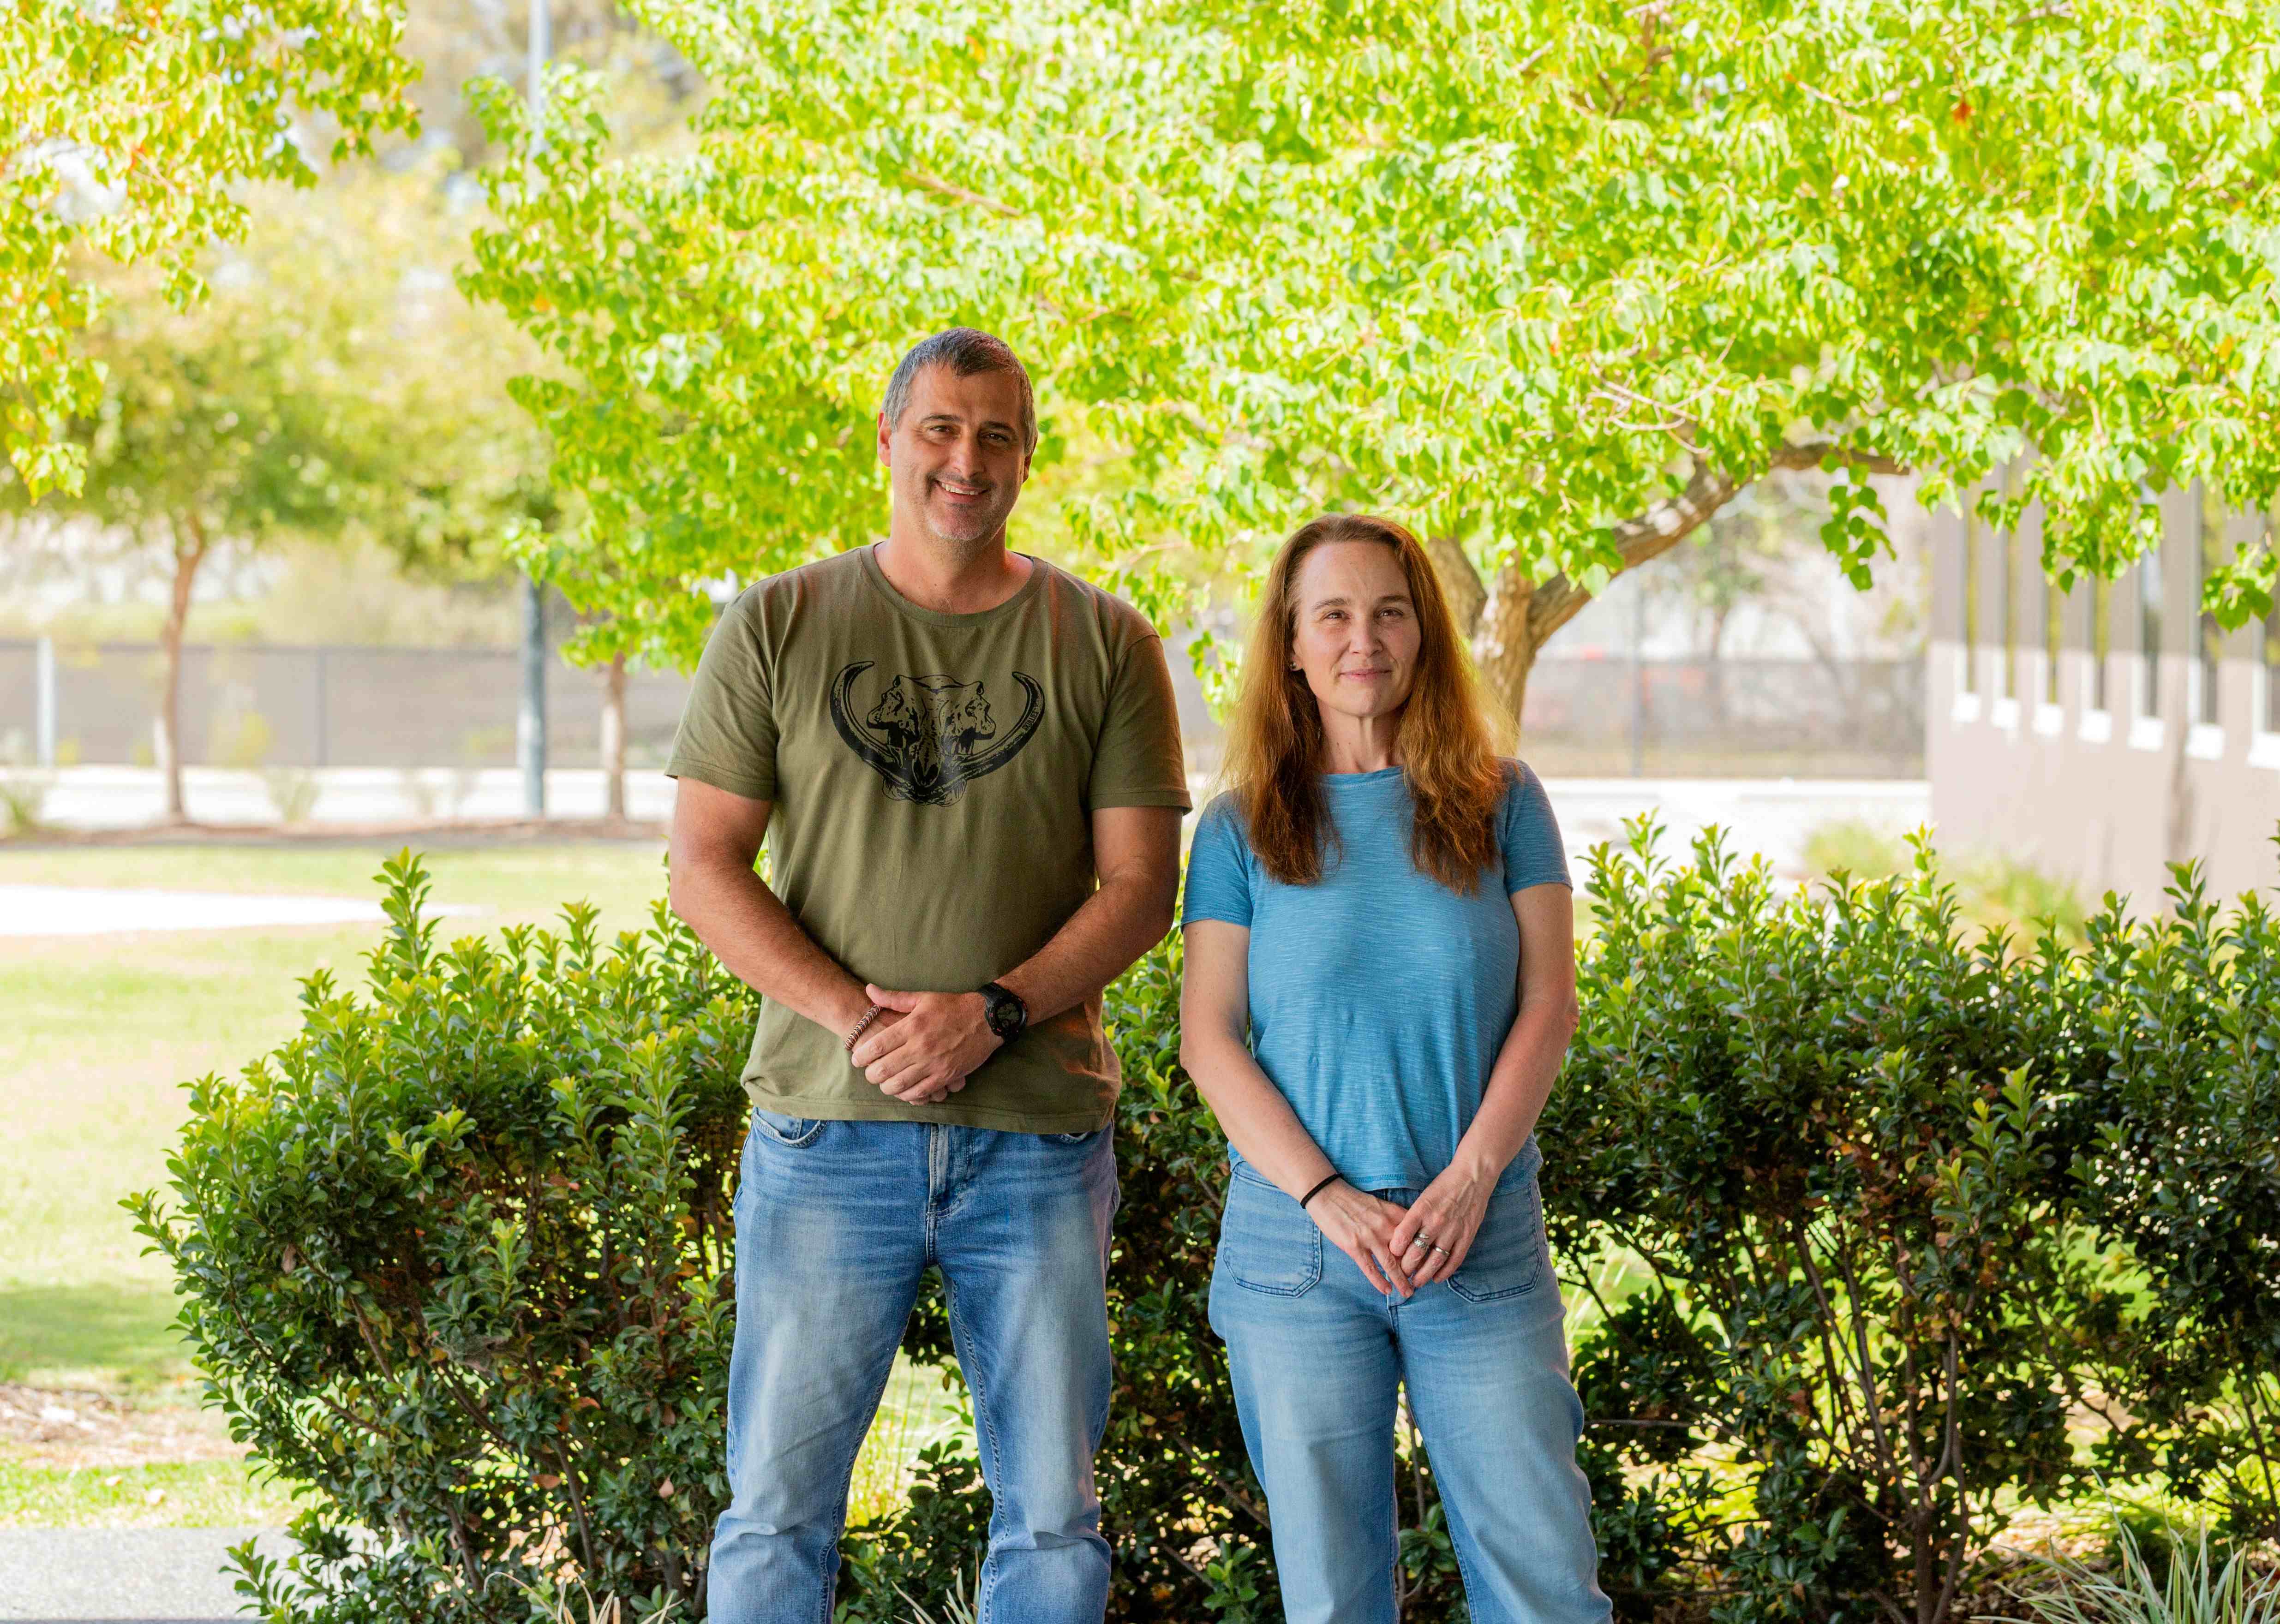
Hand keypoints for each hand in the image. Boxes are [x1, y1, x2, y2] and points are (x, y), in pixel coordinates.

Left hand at [849, 986, 1001, 1104]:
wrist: (987, 1019)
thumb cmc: (953, 1007)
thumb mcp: (923, 998)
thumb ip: (893, 998)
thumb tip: (868, 990)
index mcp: (912, 1026)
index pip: (877, 1046)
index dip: (861, 1056)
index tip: (857, 1059)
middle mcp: (920, 1046)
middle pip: (884, 1069)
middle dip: (871, 1075)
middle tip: (870, 1073)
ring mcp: (933, 1063)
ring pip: (899, 1085)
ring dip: (886, 1087)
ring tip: (884, 1082)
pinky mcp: (945, 1076)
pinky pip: (920, 1092)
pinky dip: (908, 1094)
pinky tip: (904, 1090)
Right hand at [1306, 1181, 1418, 1297]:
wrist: (1328, 1194)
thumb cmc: (1354, 1201)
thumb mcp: (1381, 1205)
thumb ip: (1396, 1219)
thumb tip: (1410, 1237)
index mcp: (1394, 1214)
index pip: (1416, 1236)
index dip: (1425, 1252)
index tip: (1430, 1264)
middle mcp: (1385, 1226)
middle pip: (1407, 1253)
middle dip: (1417, 1270)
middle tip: (1423, 1282)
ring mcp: (1369, 1236)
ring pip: (1391, 1264)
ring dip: (1401, 1281)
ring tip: (1408, 1292)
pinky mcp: (1353, 1246)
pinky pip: (1370, 1268)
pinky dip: (1379, 1282)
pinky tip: (1387, 1291)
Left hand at [1387, 1160, 1495, 1288]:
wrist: (1473, 1177)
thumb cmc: (1444, 1185)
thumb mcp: (1423, 1197)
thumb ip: (1413, 1218)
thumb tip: (1400, 1239)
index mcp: (1421, 1209)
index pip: (1402, 1235)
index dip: (1394, 1250)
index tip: (1390, 1256)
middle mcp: (1436, 1221)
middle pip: (1416, 1253)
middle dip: (1405, 1268)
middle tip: (1400, 1274)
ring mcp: (1453, 1230)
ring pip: (1434, 1261)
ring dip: (1423, 1275)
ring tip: (1416, 1282)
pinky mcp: (1467, 1236)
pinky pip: (1454, 1260)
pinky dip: (1444, 1272)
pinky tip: (1436, 1278)